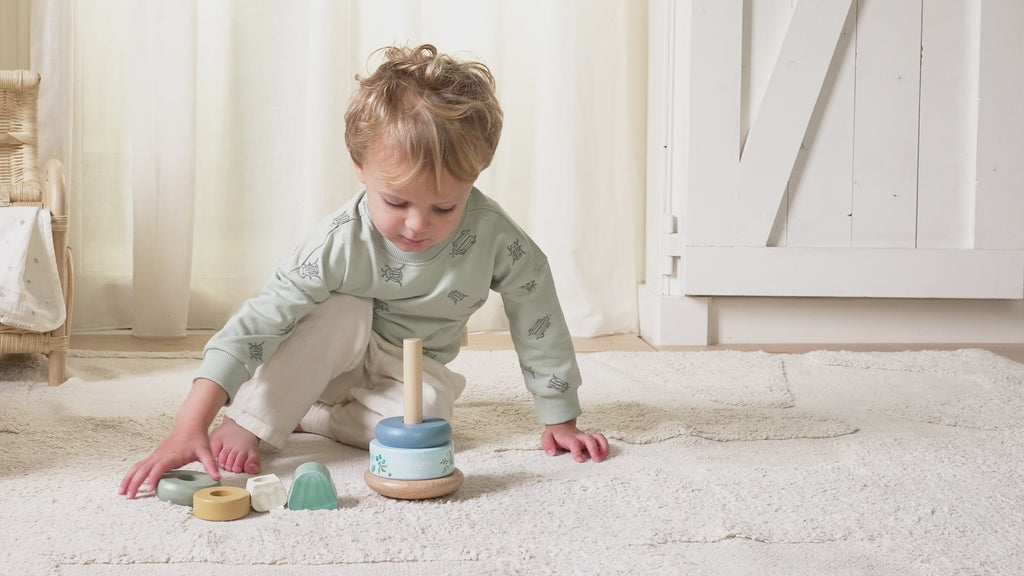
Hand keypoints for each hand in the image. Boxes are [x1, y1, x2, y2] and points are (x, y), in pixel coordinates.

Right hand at [119, 378, 227, 498]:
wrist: (189, 425)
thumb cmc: (196, 439)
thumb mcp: (205, 452)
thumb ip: (211, 465)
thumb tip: (217, 478)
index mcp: (171, 455)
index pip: (159, 468)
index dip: (153, 478)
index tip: (148, 489)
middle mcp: (160, 455)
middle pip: (143, 469)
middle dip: (135, 483)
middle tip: (130, 497)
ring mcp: (155, 455)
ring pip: (137, 467)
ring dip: (128, 479)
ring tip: (122, 493)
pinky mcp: (154, 456)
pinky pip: (139, 466)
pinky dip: (131, 474)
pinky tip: (127, 484)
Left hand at [541, 419, 608, 462]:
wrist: (561, 425)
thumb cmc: (555, 434)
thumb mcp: (546, 437)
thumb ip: (547, 444)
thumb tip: (552, 453)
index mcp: (569, 438)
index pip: (574, 443)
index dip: (577, 451)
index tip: (580, 460)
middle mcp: (579, 437)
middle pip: (589, 439)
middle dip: (594, 449)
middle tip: (596, 460)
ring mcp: (586, 437)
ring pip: (598, 437)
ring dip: (602, 447)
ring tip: (602, 458)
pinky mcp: (591, 439)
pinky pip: (601, 439)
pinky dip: (605, 446)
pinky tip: (604, 455)